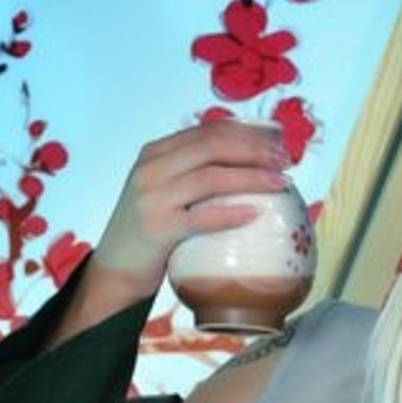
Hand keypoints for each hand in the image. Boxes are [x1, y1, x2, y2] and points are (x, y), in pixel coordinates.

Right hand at [92, 119, 290, 299]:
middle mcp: (152, 168)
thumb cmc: (151, 235)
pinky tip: (255, 212)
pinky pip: (201, 217)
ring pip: (211, 177)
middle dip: (255, 149)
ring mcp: (152, 197)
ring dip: (251, 177)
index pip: (207, 131)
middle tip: (285, 161)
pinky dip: (231, 213)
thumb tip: (246, 166)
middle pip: (212, 146)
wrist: (115, 271)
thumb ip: (194, 176)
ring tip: (280, 182)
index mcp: (156, 153)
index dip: (247, 133)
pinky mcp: (157, 229)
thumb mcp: (167, 194)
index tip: (277, 144)